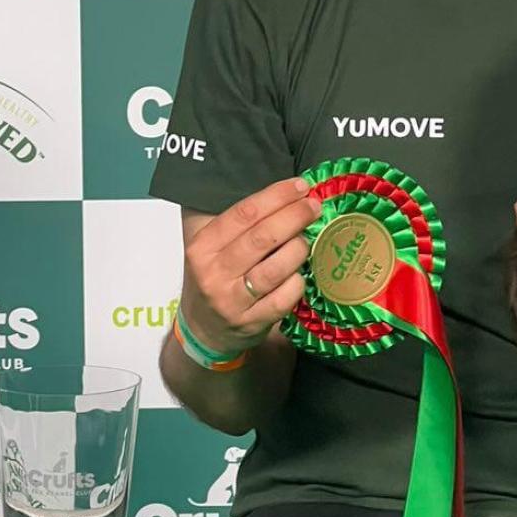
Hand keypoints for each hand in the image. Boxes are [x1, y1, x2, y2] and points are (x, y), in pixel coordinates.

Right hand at [182, 176, 321, 356]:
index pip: (244, 213)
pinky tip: (301, 274)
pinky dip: (298, 282)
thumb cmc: (214, 278)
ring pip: (276, 269)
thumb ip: (237, 222)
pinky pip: (284, 298)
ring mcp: (232, 301)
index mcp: (203, 246)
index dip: (276, 196)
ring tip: (307, 240)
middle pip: (262, 238)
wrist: (202, 330)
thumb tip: (284, 192)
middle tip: (314, 206)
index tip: (300, 186)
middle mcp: (214, 272)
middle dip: (295, 217)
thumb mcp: (210, 248)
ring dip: (299, 249)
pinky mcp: (250, 323)